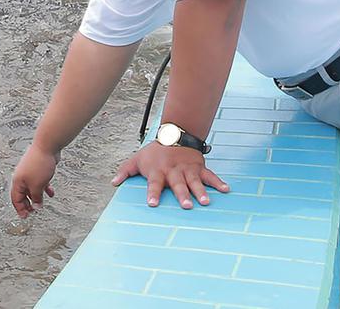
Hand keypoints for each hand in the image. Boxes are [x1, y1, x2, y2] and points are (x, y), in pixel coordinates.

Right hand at [10, 144, 57, 217]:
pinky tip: (51, 193)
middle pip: (23, 194)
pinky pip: (40, 182)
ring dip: (36, 197)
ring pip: (32, 188)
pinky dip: (44, 188)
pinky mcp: (39, 169)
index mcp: (18, 181)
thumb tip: (36, 207)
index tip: (25, 217)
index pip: (16, 199)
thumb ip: (36, 197)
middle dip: (28, 204)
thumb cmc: (39, 165)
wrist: (47, 146)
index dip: (20, 209)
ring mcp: (30, 172)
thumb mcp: (37, 185)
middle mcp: (22, 177)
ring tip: (41, 204)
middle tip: (33, 212)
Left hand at [112, 142, 228, 208]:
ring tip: (205, 202)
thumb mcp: (137, 159)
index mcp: (158, 171)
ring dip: (200, 191)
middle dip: (182, 194)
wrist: (174, 134)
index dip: (153, 193)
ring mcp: (188, 169)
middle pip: (178, 184)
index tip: (152, 204)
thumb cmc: (154, 152)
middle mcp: (174, 171)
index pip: (154, 183)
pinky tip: (226, 190)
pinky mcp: (199, 167)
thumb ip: (125, 171)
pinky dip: (218, 182)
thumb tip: (113, 183)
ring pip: (194, 181)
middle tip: (186, 206)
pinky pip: (210, 175)